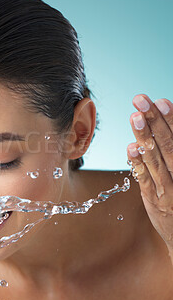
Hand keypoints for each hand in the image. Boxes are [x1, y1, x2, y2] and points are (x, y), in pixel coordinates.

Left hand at [127, 94, 172, 249]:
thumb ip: (170, 152)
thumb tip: (157, 128)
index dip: (169, 119)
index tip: (160, 100)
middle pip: (167, 143)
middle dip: (154, 120)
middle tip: (141, 100)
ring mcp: (169, 186)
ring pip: (156, 158)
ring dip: (144, 136)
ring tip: (134, 117)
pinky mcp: (155, 199)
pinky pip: (146, 179)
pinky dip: (138, 163)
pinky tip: (130, 148)